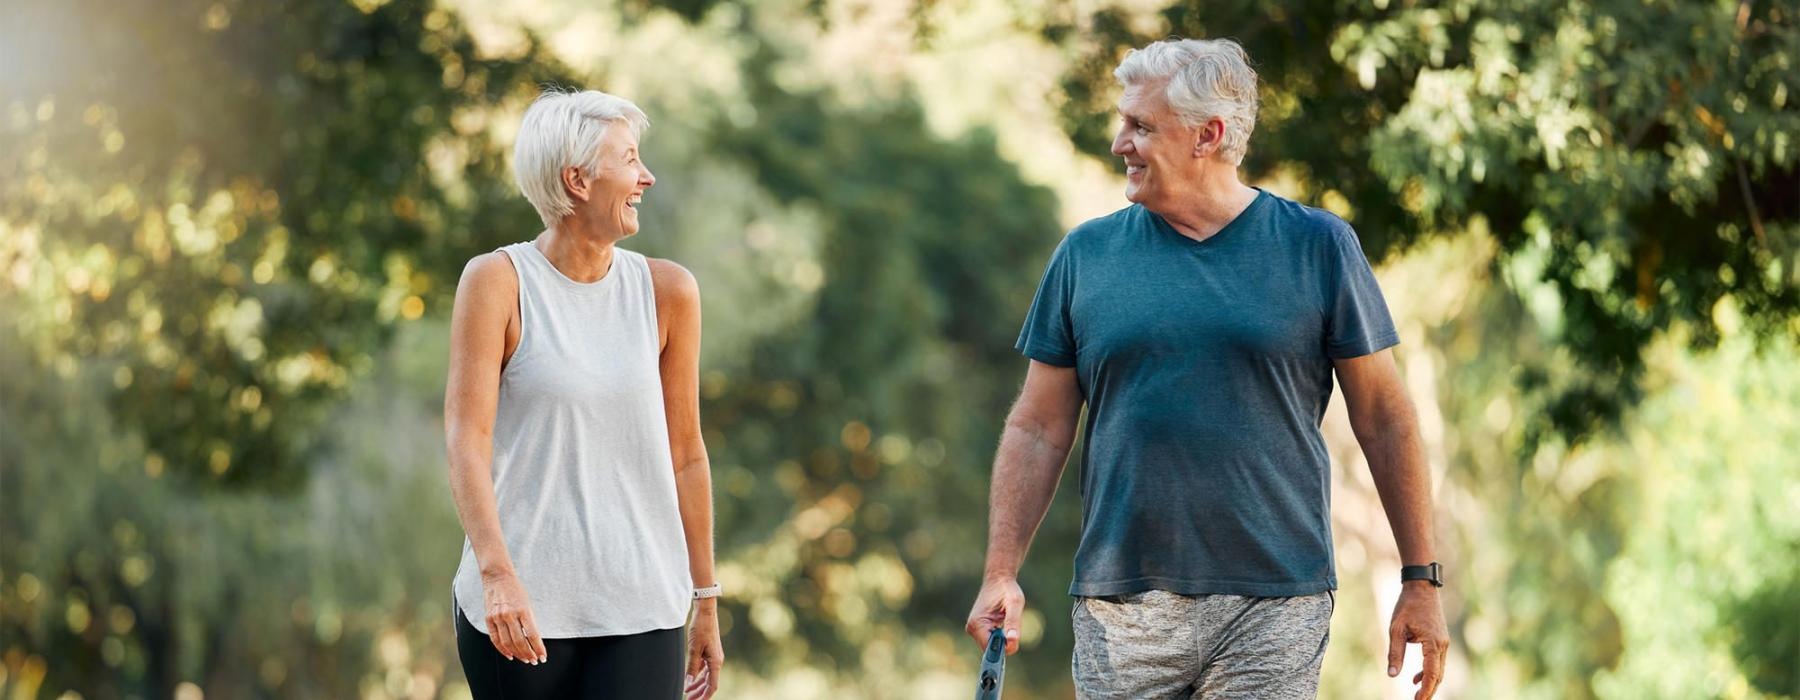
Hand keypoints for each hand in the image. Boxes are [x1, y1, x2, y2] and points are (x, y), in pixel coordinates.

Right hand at [482, 570, 546, 664]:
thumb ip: (529, 621)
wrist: (498, 577)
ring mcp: (498, 617)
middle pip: (520, 641)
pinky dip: (503, 649)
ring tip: (525, 659)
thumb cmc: (516, 590)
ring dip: (518, 654)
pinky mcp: (489, 619)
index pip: (533, 635)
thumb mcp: (527, 603)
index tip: (543, 657)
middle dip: (528, 654)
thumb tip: (533, 641)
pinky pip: (495, 639)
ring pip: (508, 643)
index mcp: (524, 610)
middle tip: (534, 660)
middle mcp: (510, 614)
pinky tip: (510, 655)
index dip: (538, 648)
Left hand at [685, 601, 723, 699]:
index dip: (705, 696)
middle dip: (699, 693)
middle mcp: (716, 661)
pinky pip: (704, 668)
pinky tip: (689, 680)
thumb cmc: (701, 628)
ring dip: (697, 685)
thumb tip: (688, 683)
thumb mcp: (694, 649)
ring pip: (706, 676)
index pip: (712, 685)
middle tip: (688, 699)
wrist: (705, 612)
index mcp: (716, 662)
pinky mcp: (708, 652)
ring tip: (687, 692)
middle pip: (709, 683)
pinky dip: (697, 675)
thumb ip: (691, 667)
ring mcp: (713, 657)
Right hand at [964, 576, 1025, 654]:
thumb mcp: (1015, 603)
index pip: (991, 650)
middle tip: (1009, 622)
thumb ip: (1013, 623)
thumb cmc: (1007, 589)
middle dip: (1004, 641)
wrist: (998, 579)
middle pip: (992, 650)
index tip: (1013, 636)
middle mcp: (972, 628)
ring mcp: (974, 629)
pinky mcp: (978, 629)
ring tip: (1004, 618)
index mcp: (977, 624)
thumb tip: (1012, 642)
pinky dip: (1000, 634)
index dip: (1005, 647)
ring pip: (993, 646)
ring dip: (1003, 636)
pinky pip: (992, 640)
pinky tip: (1001, 620)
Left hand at [1386, 581, 1448, 698]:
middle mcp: (1442, 645)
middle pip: (1438, 675)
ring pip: (1439, 669)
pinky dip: (1428, 671)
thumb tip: (1392, 675)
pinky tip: (1414, 678)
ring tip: (1416, 695)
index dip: (1425, 690)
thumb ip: (1395, 652)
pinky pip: (1436, 661)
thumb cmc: (1407, 606)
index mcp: (1433, 643)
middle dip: (1429, 690)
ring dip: (1429, 682)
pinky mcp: (1440, 639)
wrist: (1421, 587)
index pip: (1431, 673)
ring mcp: (1443, 642)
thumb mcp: (1396, 629)